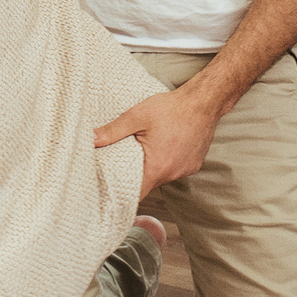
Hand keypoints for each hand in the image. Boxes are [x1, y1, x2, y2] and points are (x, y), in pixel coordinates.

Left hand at [95, 83, 225, 195]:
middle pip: (148, 184)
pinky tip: (162, 147)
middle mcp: (172, 173)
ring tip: (143, 153)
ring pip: (162, 176)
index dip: (121, 195)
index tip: (110, 193)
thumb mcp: (137, 116)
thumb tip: (92, 140)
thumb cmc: (172, 108)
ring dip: (152, 168)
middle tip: (122, 165)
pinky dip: (167, 162)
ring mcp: (185, 170)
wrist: (203, 102)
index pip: (136, 194)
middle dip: (135, 177)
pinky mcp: (193, 164)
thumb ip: (113, 131)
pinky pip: (175, 169)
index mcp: (156, 167)